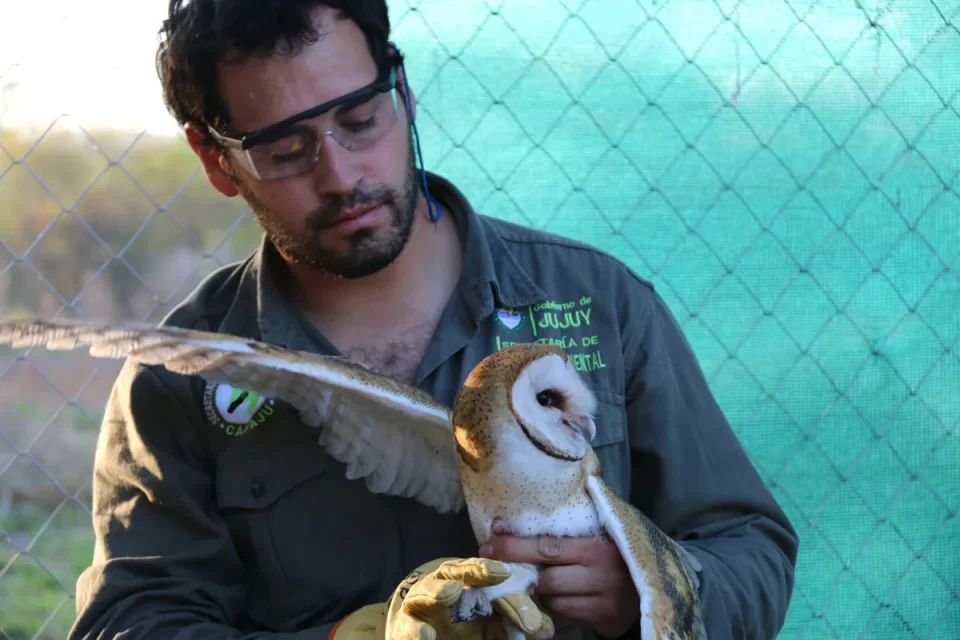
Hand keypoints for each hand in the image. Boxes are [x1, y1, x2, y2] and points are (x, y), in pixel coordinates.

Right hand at [330, 557, 554, 639]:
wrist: (421, 631)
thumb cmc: (460, 621)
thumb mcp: (488, 624)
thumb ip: (511, 624)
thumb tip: (547, 629)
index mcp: (464, 579)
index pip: (477, 569)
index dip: (487, 568)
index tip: (503, 571)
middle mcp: (440, 584)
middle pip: (451, 572)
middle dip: (464, 573)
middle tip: (480, 571)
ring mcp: (420, 603)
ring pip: (425, 592)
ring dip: (436, 592)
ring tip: (450, 592)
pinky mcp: (405, 626)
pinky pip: (409, 628)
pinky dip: (415, 631)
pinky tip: (426, 636)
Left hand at [479, 528, 639, 638]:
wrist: (647, 580)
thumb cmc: (612, 551)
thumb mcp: (592, 534)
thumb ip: (560, 530)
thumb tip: (504, 526)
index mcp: (595, 545)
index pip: (546, 546)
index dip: (514, 546)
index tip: (489, 545)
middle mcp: (601, 572)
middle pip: (546, 577)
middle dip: (526, 573)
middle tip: (508, 569)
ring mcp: (604, 599)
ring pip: (553, 599)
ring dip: (542, 592)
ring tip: (544, 583)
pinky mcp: (605, 618)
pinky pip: (565, 614)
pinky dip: (556, 606)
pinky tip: (560, 597)